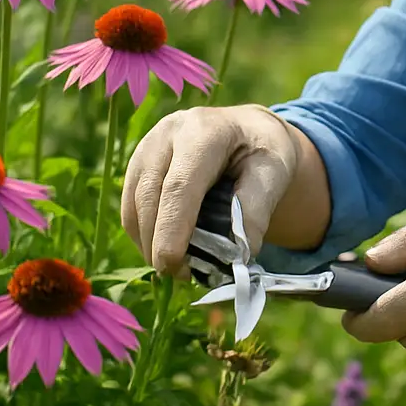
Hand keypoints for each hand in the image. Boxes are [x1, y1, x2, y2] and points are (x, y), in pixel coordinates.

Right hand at [120, 103, 301, 276]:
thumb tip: (238, 253)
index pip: (180, 185)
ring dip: (148, 242)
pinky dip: (143, 234)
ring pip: (134, 203)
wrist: (248, 132)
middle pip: (150, 195)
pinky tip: (164, 249)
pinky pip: (130, 206)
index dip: (172, 227)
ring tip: (177, 267)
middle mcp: (169, 132)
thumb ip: (257, 208)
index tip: (173, 264)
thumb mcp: (275, 172)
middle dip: (158, 241)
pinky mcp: (138, 163)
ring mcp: (148, 145)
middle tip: (181, 274)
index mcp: (205, 131)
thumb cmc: (262, 152)